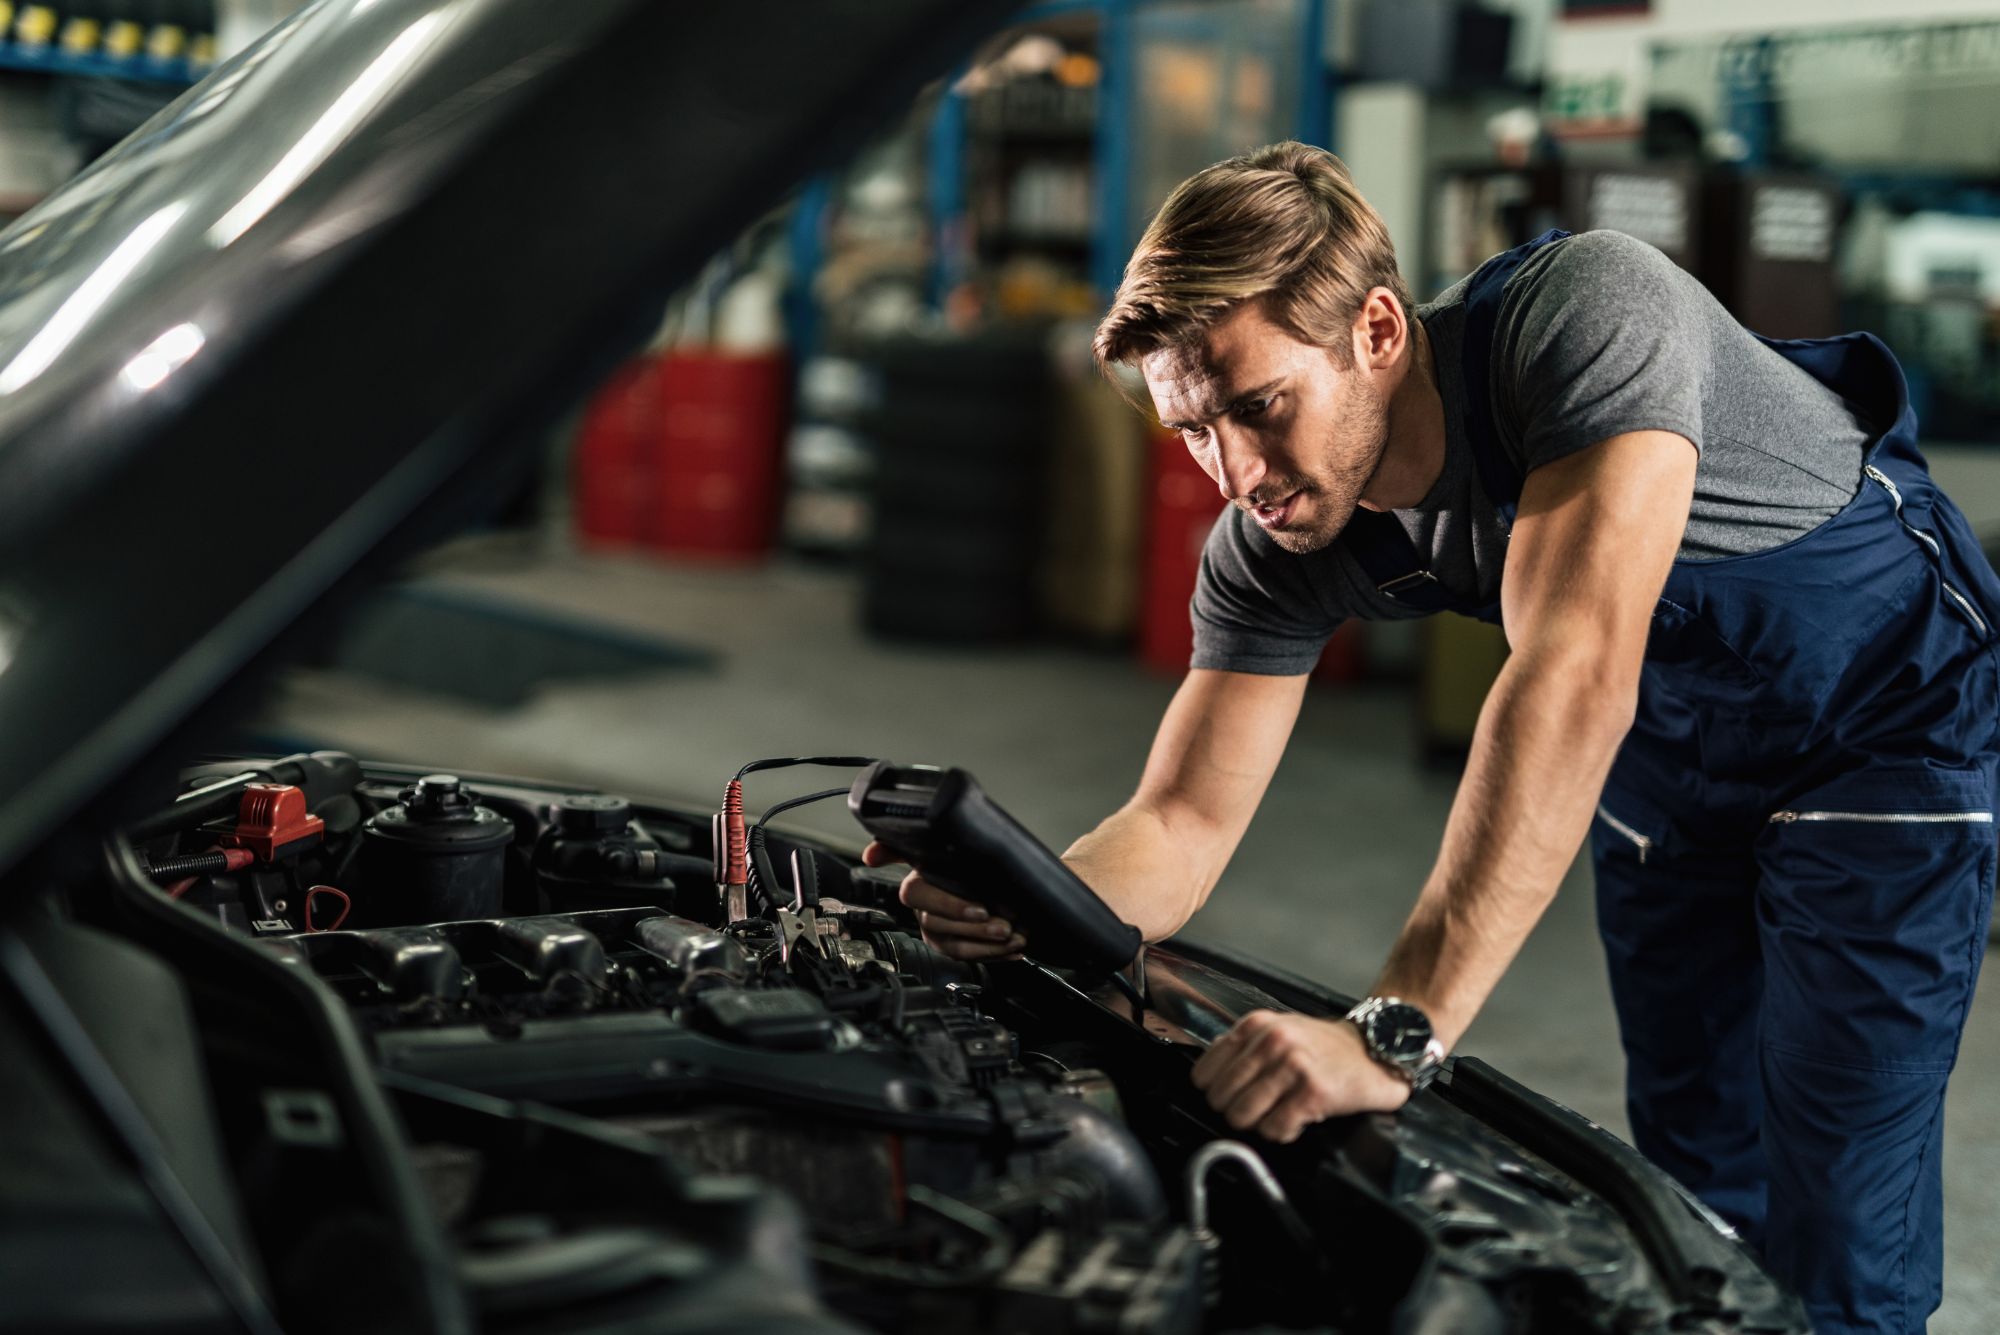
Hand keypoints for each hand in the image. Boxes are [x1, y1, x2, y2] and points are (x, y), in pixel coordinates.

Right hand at [861, 840, 1025, 961]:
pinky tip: (1015, 950)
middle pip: (942, 925)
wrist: (979, 880)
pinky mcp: (951, 948)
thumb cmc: (956, 862)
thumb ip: (900, 847)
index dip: (949, 905)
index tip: (981, 909)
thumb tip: (870, 855)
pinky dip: (997, 955)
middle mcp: (923, 912)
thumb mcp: (934, 849)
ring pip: (957, 946)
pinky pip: (970, 957)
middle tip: (1005, 926)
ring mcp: (936, 932)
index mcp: (917, 885)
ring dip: (989, 946)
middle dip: (976, 929)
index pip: (918, 895)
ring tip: (1017, 939)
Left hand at [1190, 1010, 1410, 1142]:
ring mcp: (1293, 1066)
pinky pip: (1275, 1129)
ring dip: (1257, 1124)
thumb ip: (1243, 1047)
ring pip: (1243, 1116)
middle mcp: (1272, 1042)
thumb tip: (1208, 1075)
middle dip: (1234, 1111)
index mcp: (1256, 1026)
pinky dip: (1281, 1132)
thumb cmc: (1323, 1046)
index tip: (1228, 1096)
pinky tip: (1294, 1120)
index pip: (1204, 1073)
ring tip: (1275, 1115)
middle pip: (1220, 1098)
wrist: (1373, 1050)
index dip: (1214, 1091)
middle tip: (1255, 1110)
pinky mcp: (1313, 1093)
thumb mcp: (1277, 1030)